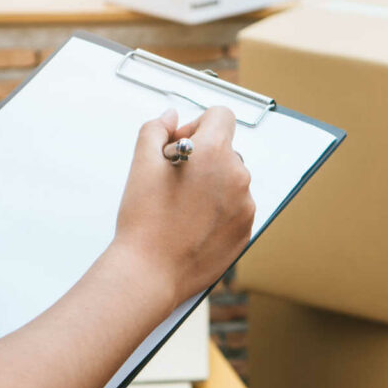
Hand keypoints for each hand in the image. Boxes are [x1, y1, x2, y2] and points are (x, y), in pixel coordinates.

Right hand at [112, 107, 254, 304]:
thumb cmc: (144, 219)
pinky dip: (218, 211)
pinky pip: (235, 208)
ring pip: (230, 181)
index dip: (198, 125)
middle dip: (203, 158)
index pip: (221, 116)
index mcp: (214, 152)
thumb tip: (171, 117)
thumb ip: (156, 129)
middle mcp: (237, 175)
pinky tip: (192, 225)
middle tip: (174, 181)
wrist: (150, 271)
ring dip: (211, 185)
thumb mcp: (141, 163)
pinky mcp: (246, 229)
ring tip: (182, 208)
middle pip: (225, 150)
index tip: (180, 146)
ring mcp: (245, 204)